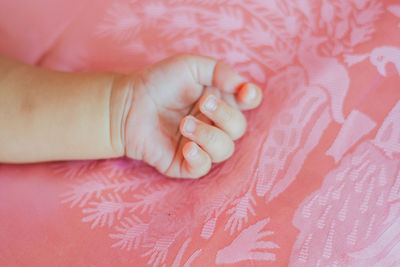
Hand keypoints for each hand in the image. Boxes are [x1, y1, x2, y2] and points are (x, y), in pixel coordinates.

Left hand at [124, 54, 261, 177]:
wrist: (128, 103)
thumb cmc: (159, 82)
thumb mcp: (189, 66)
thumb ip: (219, 71)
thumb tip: (243, 86)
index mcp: (219, 100)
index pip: (248, 103)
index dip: (252, 99)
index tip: (244, 93)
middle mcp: (214, 124)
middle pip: (238, 128)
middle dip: (224, 115)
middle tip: (202, 103)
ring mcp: (201, 144)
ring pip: (224, 150)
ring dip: (208, 136)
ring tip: (184, 124)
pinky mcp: (184, 163)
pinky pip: (203, 168)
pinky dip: (199, 158)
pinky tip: (187, 146)